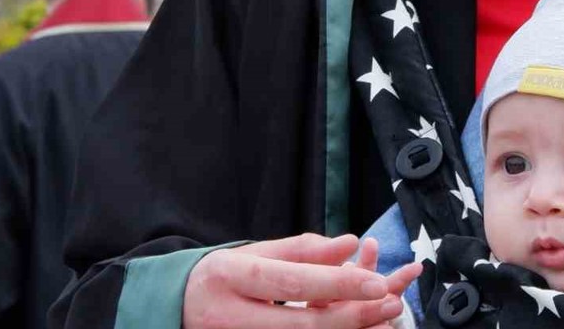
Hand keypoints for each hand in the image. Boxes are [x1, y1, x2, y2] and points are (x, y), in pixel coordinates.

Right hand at [182, 233, 414, 328]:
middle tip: (391, 303)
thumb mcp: (255, 252)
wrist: (172, 307)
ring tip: (382, 319)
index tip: (378, 283)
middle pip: (301, 324)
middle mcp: (230, 316)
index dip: (339, 283)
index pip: (294, 281)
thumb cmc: (223, 275)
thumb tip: (350, 243)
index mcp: (232, 276)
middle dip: (352, 316)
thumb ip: (303, 249)